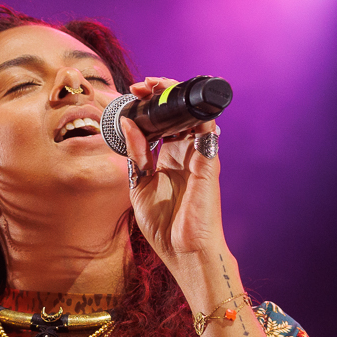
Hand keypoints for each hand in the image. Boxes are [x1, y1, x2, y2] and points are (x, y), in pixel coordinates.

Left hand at [120, 77, 225, 293]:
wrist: (185, 252)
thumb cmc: (165, 226)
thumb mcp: (140, 186)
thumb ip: (136, 155)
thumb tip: (127, 123)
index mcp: (169, 160)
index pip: (161, 124)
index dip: (148, 107)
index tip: (132, 94)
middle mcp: (186, 154)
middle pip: (177, 114)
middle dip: (160, 94)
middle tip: (141, 85)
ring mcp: (199, 156)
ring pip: (193, 114)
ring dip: (175, 96)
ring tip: (155, 85)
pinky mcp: (209, 162)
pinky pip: (207, 129)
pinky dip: (196, 111)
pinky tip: (178, 99)